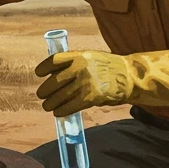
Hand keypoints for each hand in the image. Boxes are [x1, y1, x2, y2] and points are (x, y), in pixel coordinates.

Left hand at [34, 47, 168, 116]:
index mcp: (79, 55)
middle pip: (54, 81)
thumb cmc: (109, 68)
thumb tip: (54, 76)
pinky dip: (62, 111)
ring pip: (60, 96)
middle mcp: (80, 67)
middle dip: (45, 91)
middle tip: (42, 96)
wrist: (130, 76)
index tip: (39, 74)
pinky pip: (70, 106)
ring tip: (48, 106)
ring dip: (51, 103)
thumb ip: (74, 64)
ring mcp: (85, 82)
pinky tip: (59, 113)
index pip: (54, 61)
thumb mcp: (91, 58)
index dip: (44, 68)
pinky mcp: (91, 97)